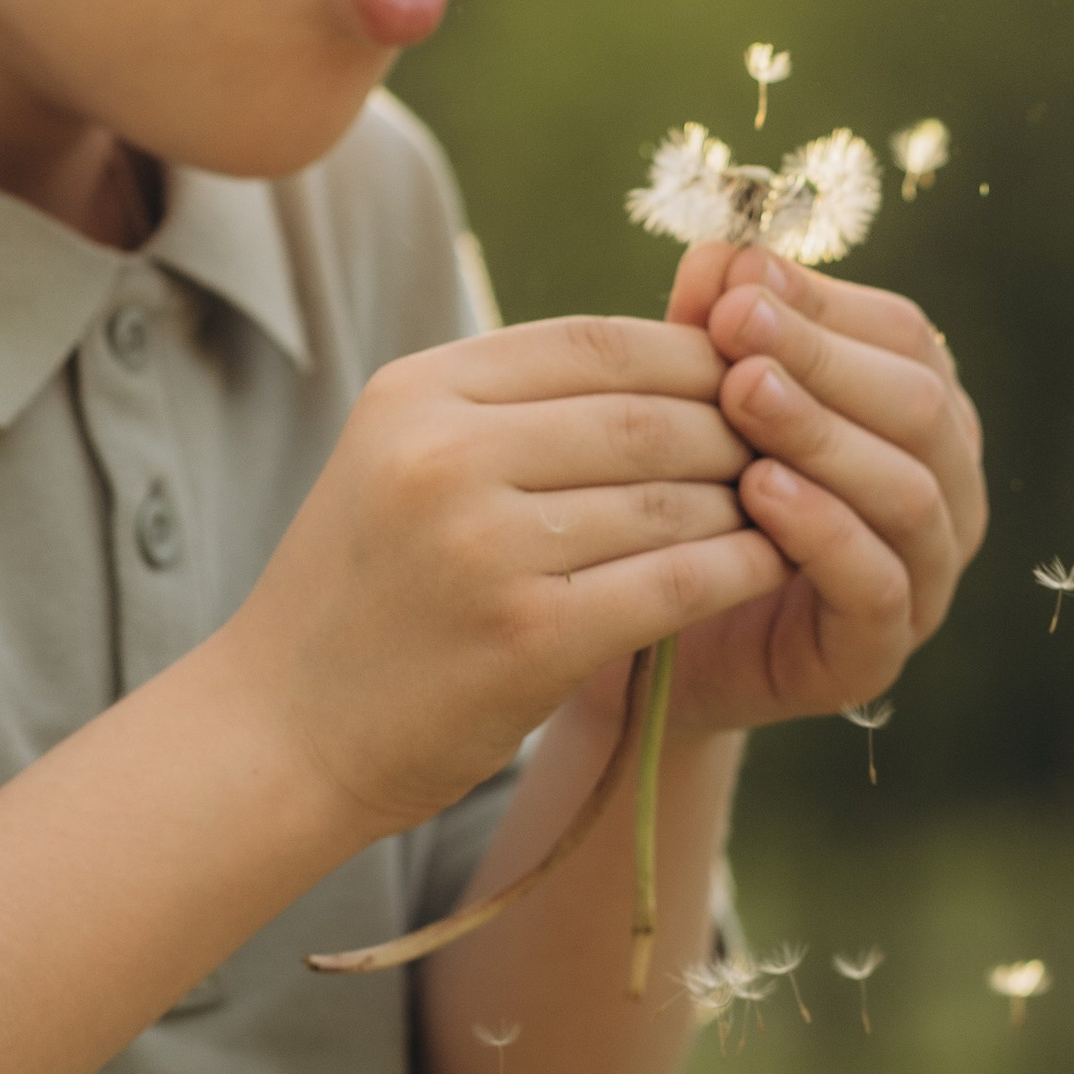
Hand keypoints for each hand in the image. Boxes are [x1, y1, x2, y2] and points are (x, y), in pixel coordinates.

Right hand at [230, 317, 785, 831]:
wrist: (280, 733)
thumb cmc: (367, 593)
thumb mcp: (406, 460)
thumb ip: (514, 404)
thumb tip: (675, 352)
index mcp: (418, 393)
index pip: (597, 340)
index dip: (694, 353)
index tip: (751, 376)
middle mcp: (444, 456)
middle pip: (647, 414)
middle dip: (736, 428)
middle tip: (794, 444)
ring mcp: (484, 548)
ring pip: (674, 496)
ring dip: (747, 500)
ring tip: (788, 504)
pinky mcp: (527, 638)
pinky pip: (675, 581)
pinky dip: (739, 567)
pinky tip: (772, 564)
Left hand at [652, 242, 987, 736]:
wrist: (644, 642)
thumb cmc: (686, 501)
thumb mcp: (694, 402)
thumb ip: (713, 330)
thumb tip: (723, 250)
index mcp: (918, 414)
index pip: (901, 335)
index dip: (823, 300)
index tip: (738, 277)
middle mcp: (944, 490)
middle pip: (917, 404)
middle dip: (823, 358)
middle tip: (734, 326)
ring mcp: (925, 576)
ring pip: (908, 490)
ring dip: (823, 434)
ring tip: (743, 395)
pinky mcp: (881, 651)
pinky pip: (878, 585)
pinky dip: (825, 531)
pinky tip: (760, 490)